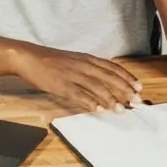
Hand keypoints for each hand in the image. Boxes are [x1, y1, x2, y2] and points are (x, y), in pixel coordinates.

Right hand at [11, 43, 142, 112]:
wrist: (28, 57)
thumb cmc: (50, 60)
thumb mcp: (73, 60)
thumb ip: (88, 68)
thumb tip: (103, 79)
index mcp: (86, 58)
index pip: (112, 67)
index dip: (127, 77)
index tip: (138, 86)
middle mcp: (82, 65)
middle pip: (108, 77)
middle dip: (124, 89)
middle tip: (136, 100)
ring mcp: (72, 75)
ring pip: (96, 86)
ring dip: (110, 98)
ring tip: (121, 109)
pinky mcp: (60, 84)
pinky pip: (78, 94)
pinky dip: (89, 102)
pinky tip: (98, 110)